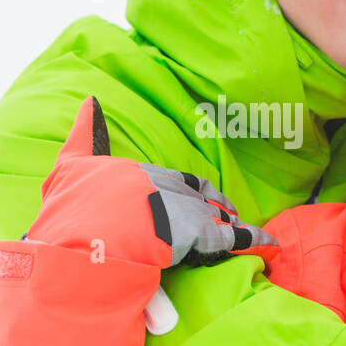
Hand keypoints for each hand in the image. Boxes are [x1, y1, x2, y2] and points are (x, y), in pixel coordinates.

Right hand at [27, 96, 279, 267]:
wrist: (94, 227)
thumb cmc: (81, 200)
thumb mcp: (74, 162)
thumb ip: (85, 134)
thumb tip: (90, 100)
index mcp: (144, 173)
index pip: (174, 178)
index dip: (188, 188)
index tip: (193, 193)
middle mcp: (170, 187)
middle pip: (200, 194)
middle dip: (212, 203)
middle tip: (225, 211)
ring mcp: (188, 210)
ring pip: (217, 214)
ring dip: (230, 221)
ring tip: (241, 228)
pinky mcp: (202, 233)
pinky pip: (236, 237)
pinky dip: (255, 240)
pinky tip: (271, 245)